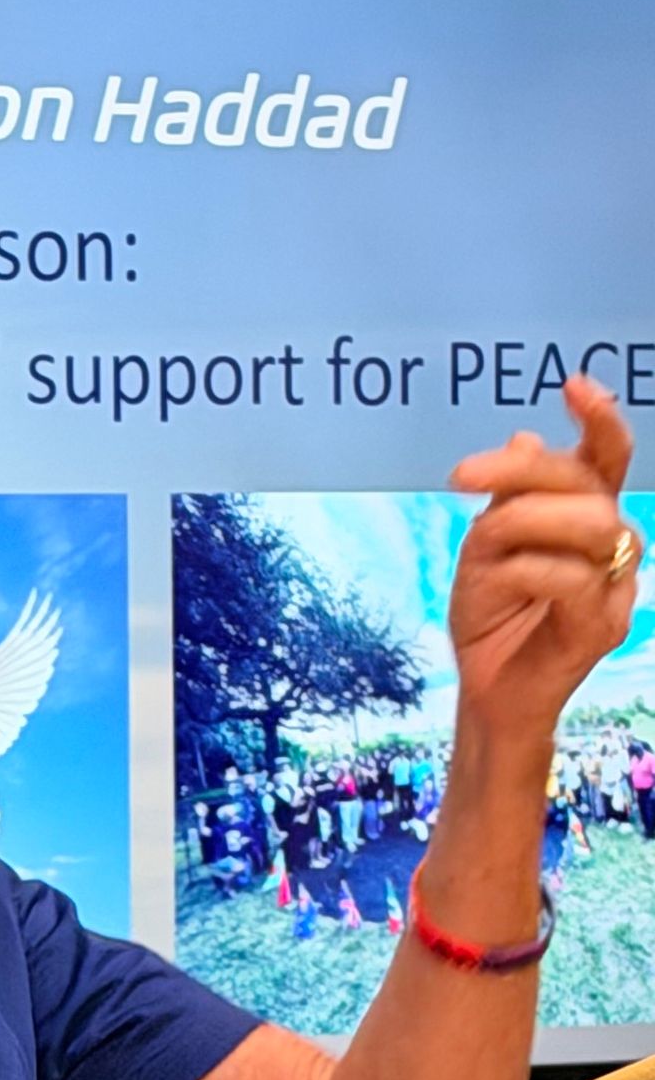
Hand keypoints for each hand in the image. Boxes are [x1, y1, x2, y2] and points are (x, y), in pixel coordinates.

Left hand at [449, 374, 637, 741]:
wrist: (488, 693)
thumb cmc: (491, 619)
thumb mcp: (485, 549)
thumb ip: (509, 500)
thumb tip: (527, 438)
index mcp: (586, 517)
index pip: (607, 459)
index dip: (600, 420)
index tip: (573, 386)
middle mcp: (613, 546)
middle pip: (589, 484)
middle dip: (524, 472)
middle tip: (462, 476)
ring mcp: (616, 586)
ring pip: (591, 524)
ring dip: (523, 523)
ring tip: (481, 547)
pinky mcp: (604, 627)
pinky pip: (574, 578)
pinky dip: (526, 570)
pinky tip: (497, 581)